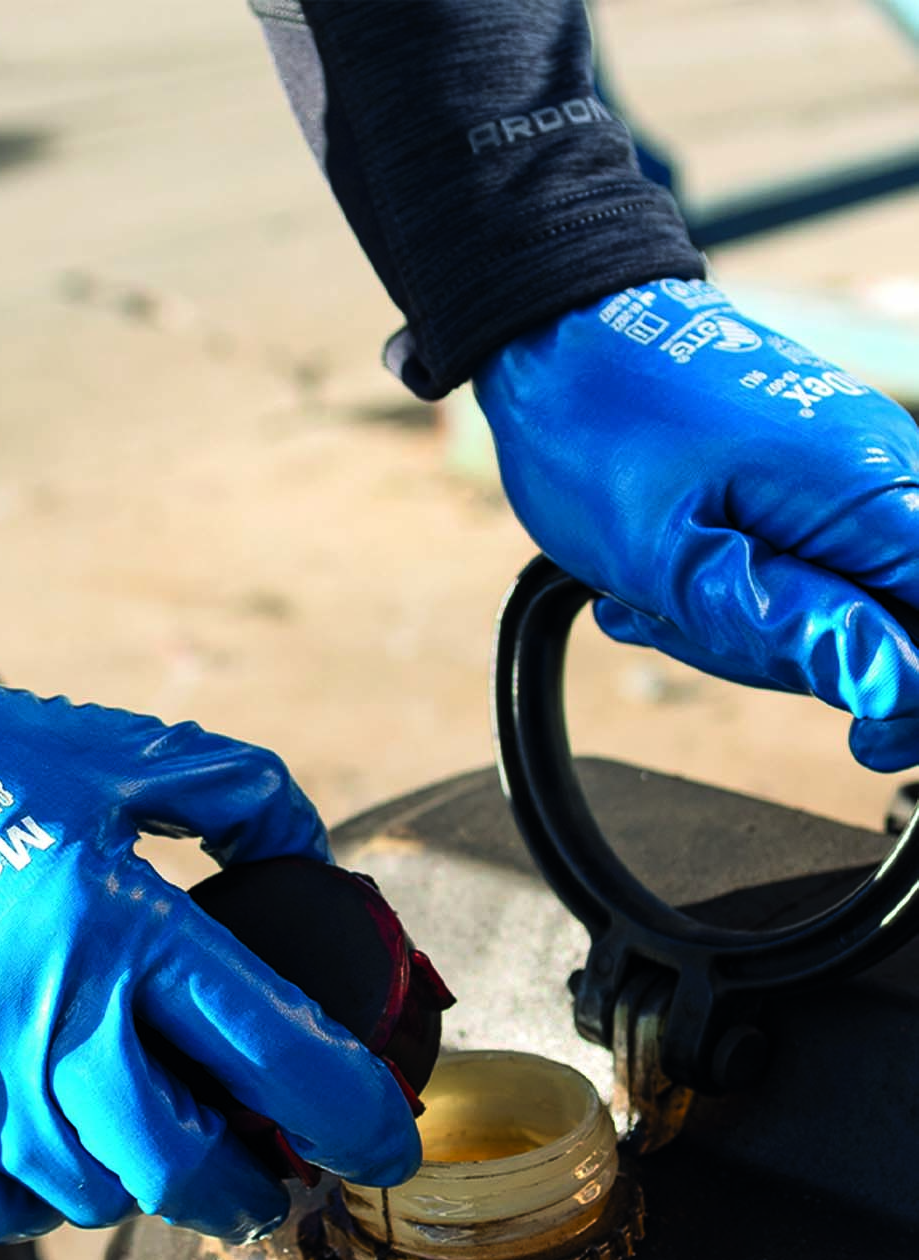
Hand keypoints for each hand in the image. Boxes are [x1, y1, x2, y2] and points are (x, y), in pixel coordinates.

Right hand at [0, 668, 420, 1241]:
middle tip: (272, 1181)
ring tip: (161, 1151)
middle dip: (251, 1189)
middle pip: (183, 1163)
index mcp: (122, 924)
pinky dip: (46, 1195)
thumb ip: (248, 798)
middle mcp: (47, 1015)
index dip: (350, 1116)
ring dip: (146, 1187)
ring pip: (90, 1194)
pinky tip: (61, 1150)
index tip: (385, 1148)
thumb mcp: (131, 753)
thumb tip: (316, 861)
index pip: (272, 1051)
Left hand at [474, 278, 918, 770]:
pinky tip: (660, 582)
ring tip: (657, 595)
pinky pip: (801, 567)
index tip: (859, 738)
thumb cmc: (600, 432)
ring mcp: (844, 476)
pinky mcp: (807, 479)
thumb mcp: (672, 557)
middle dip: (798, 658)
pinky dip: (734, 593)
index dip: (917, 696)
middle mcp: (879, 478)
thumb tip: (896, 687)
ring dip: (747, 627)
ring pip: (839, 603)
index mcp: (866, 495)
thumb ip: (783, 623)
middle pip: (898, 623)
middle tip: (692, 630)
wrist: (559, 338)